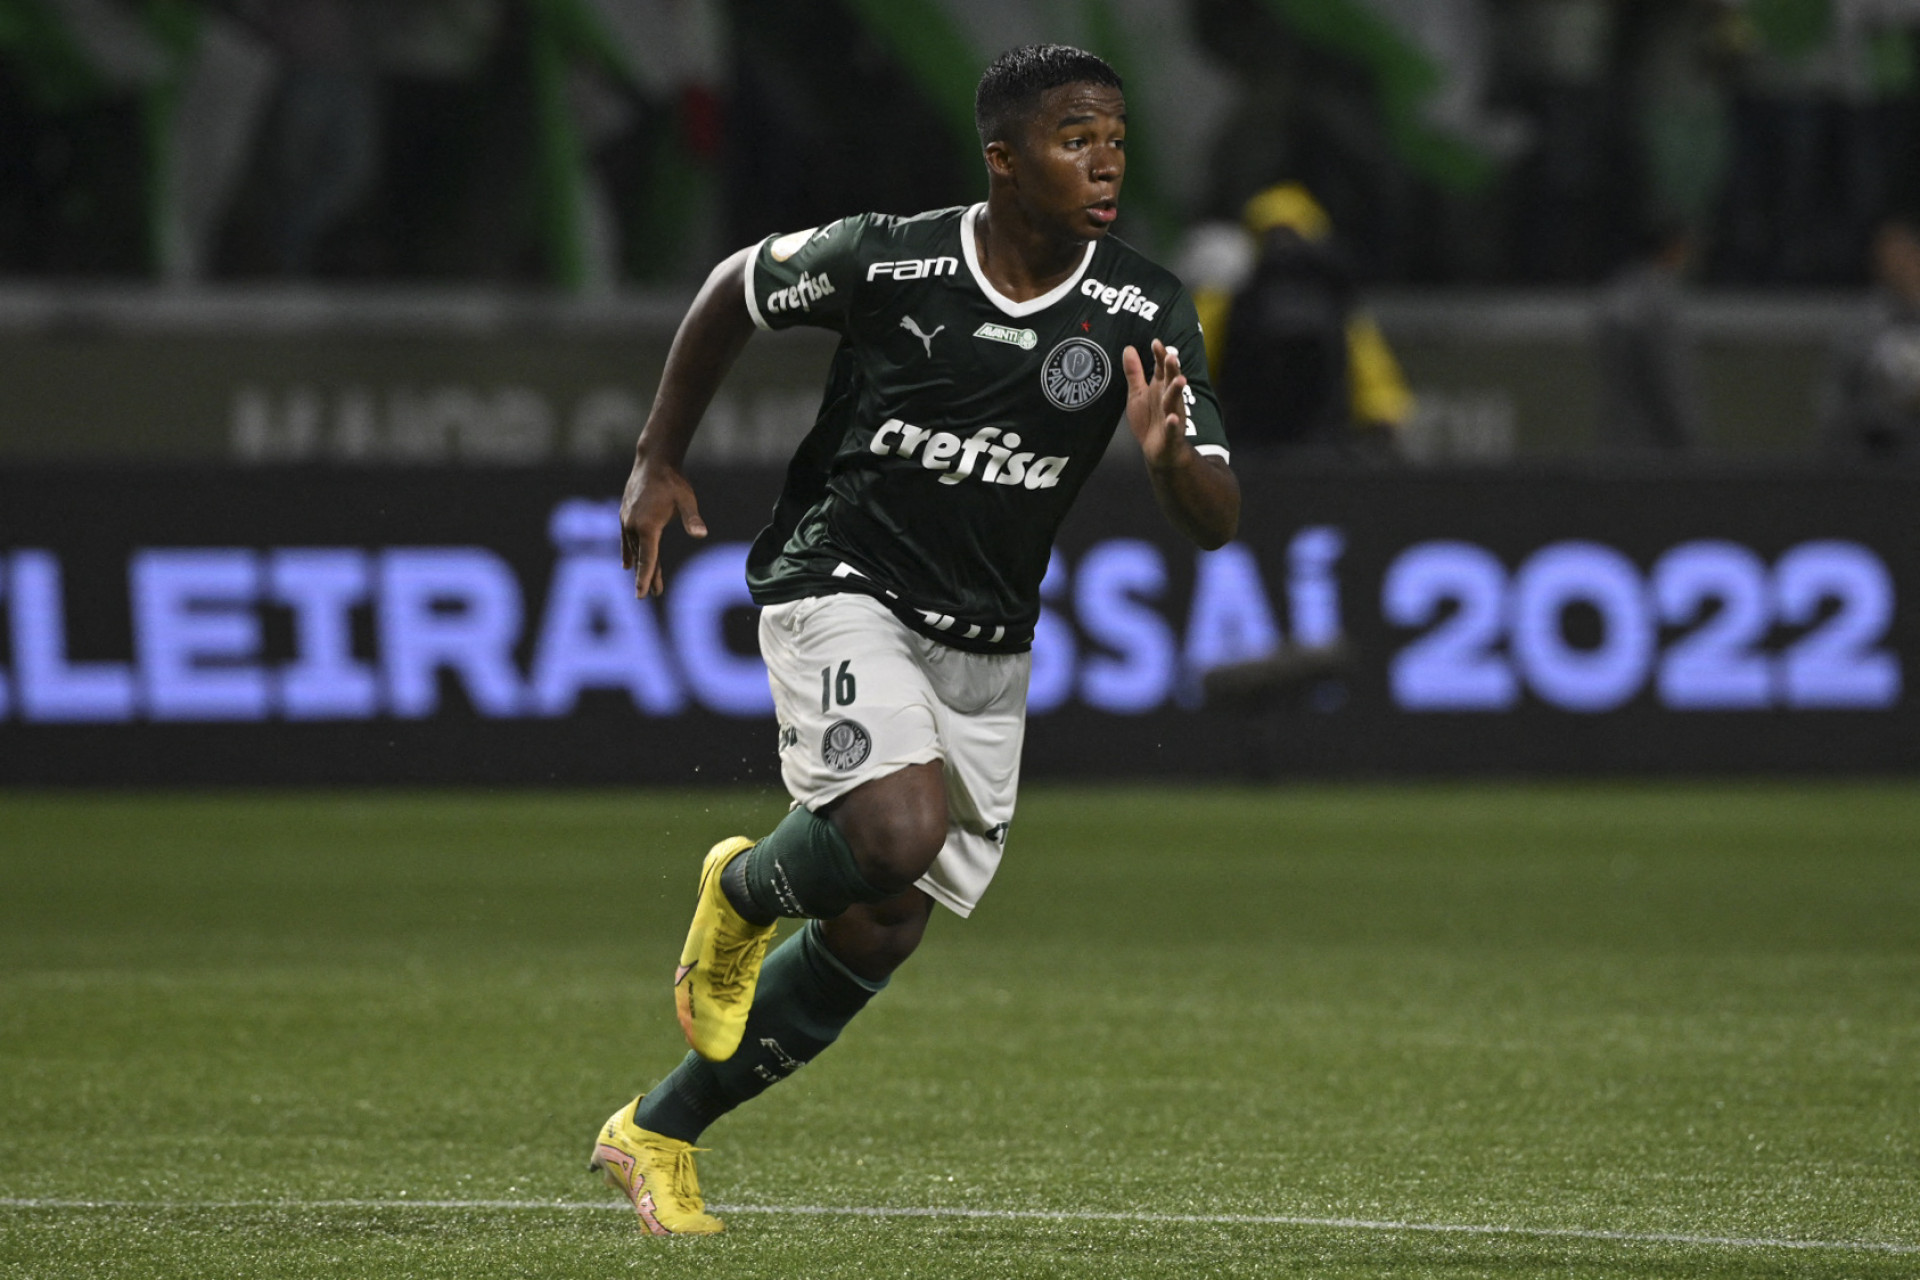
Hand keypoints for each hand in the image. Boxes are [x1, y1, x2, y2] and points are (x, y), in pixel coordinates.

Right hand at [619, 455, 706, 597]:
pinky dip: (628, 552)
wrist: (653, 461)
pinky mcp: (624, 515)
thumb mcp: (687, 500)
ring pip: (634, 549)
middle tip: (650, 594)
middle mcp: (633, 526)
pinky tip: (627, 564)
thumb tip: (701, 534)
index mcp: (647, 526)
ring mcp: (626, 520)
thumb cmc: (673, 481)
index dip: (645, 578)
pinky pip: (625, 540)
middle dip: (646, 576)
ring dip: (640, 565)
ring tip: (646, 582)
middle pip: (642, 557)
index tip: (642, 594)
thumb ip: (692, 519)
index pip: (648, 559)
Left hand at [1123, 339, 1191, 471]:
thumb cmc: (1149, 420)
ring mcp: (1172, 416)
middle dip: (1172, 369)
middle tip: (1172, 356)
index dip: (1160, 356)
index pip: (1161, 368)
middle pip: (1171, 381)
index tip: (1156, 342)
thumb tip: (1128, 348)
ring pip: (1175, 402)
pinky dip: (1173, 424)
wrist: (1158, 451)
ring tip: (1180, 380)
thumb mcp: (1137, 394)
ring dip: (1177, 391)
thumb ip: (1134, 373)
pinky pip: (1173, 428)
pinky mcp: (1172, 434)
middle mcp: (1168, 399)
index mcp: (1160, 388)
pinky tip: (1172, 418)